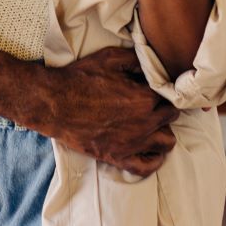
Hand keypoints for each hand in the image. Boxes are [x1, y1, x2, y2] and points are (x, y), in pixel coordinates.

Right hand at [30, 47, 178, 177]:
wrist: (54, 103)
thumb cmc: (80, 78)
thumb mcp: (110, 58)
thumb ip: (137, 60)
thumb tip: (154, 64)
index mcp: (144, 98)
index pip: (170, 95)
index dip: (164, 90)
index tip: (158, 88)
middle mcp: (143, 123)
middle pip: (172, 117)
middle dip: (165, 108)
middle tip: (153, 103)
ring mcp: (131, 143)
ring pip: (167, 143)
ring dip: (163, 132)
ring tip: (152, 124)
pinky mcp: (117, 157)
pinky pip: (146, 168)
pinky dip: (153, 160)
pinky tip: (149, 149)